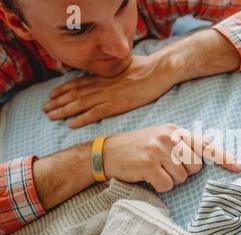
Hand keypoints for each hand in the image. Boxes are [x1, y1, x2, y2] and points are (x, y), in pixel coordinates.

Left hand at [43, 55, 174, 128]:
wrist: (157, 71)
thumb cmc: (146, 67)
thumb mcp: (125, 64)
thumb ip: (113, 70)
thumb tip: (111, 71)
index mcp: (103, 75)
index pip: (77, 83)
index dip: (62, 89)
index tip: (52, 95)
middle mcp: (101, 85)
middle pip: (74, 94)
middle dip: (57, 101)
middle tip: (45, 109)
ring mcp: (107, 95)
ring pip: (79, 104)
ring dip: (63, 111)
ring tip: (51, 116)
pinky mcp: (116, 105)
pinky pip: (94, 113)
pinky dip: (81, 119)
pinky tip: (71, 124)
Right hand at [103, 123, 240, 191]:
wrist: (106, 152)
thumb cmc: (138, 147)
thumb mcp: (161, 137)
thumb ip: (184, 141)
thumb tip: (209, 143)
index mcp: (175, 130)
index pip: (204, 145)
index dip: (223, 157)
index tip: (238, 166)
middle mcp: (169, 137)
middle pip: (195, 166)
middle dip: (184, 172)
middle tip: (166, 167)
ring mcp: (158, 150)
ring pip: (182, 178)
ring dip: (170, 180)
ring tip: (155, 170)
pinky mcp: (148, 164)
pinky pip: (167, 185)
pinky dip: (160, 186)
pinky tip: (149, 178)